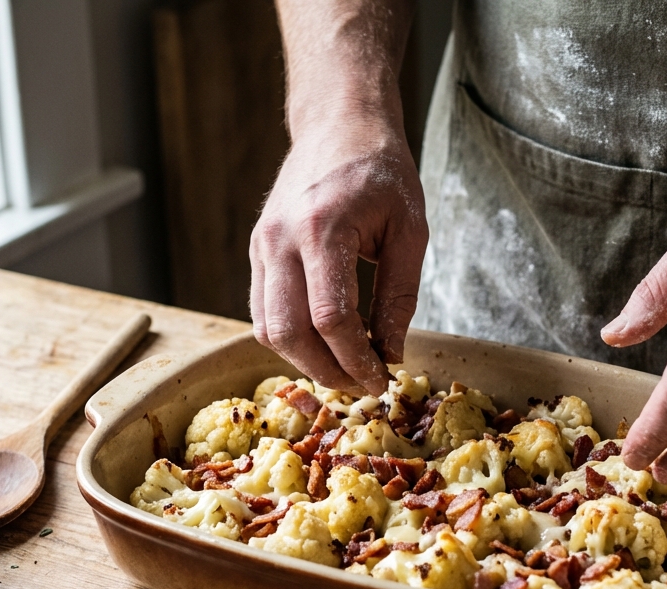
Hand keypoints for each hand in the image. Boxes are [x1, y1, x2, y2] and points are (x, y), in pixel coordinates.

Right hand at [250, 123, 427, 394]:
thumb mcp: (410, 230)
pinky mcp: (256, 251)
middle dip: (327, 371)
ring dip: (305, 361)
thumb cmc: (382, 173)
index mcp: (323, 229)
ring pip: (268, 329)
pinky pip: (262, 312)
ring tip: (344, 369)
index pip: (331, 318)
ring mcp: (261, 246)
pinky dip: (290, 340)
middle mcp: (280, 240)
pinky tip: (323, 345)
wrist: (339, 125)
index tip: (382, 380)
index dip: (357, 359)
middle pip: (290, 333)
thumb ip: (399, 295)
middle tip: (362, 385)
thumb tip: (391, 353)